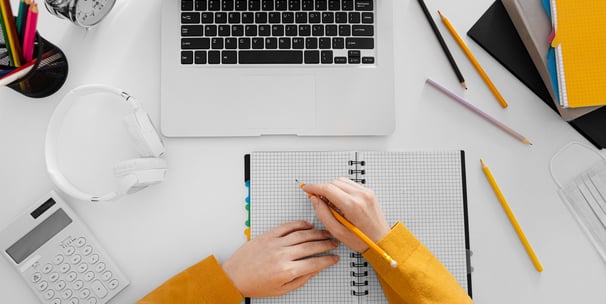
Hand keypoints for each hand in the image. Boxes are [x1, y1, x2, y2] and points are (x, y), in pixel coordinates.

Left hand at [222, 221, 339, 297]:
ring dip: (317, 233)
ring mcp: (275, 243)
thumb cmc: (255, 285)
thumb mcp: (281, 290)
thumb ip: (300, 279)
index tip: (335, 258)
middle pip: (311, 246)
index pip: (315, 263)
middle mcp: (283, 255)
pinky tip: (308, 225)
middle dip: (326, 244)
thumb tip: (315, 270)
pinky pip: (287, 226)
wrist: (234, 276)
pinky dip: (299, 224)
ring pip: (302, 235)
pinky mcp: (268, 235)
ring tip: (326, 233)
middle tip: (334, 243)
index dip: (328, 260)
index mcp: (287, 271)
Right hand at [303, 178, 389, 252]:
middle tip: (318, 199)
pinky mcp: (368, 192)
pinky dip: (341, 189)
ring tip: (330, 202)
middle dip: (323, 188)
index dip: (315, 187)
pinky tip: (340, 201)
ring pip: (342, 181)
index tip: (307, 189)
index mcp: (353, 206)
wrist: (382, 240)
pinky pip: (350, 184)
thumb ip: (323, 214)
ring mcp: (366, 192)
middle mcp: (361, 195)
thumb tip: (315, 200)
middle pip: (334, 182)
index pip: (328, 188)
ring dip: (332, 188)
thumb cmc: (362, 240)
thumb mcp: (338, 232)